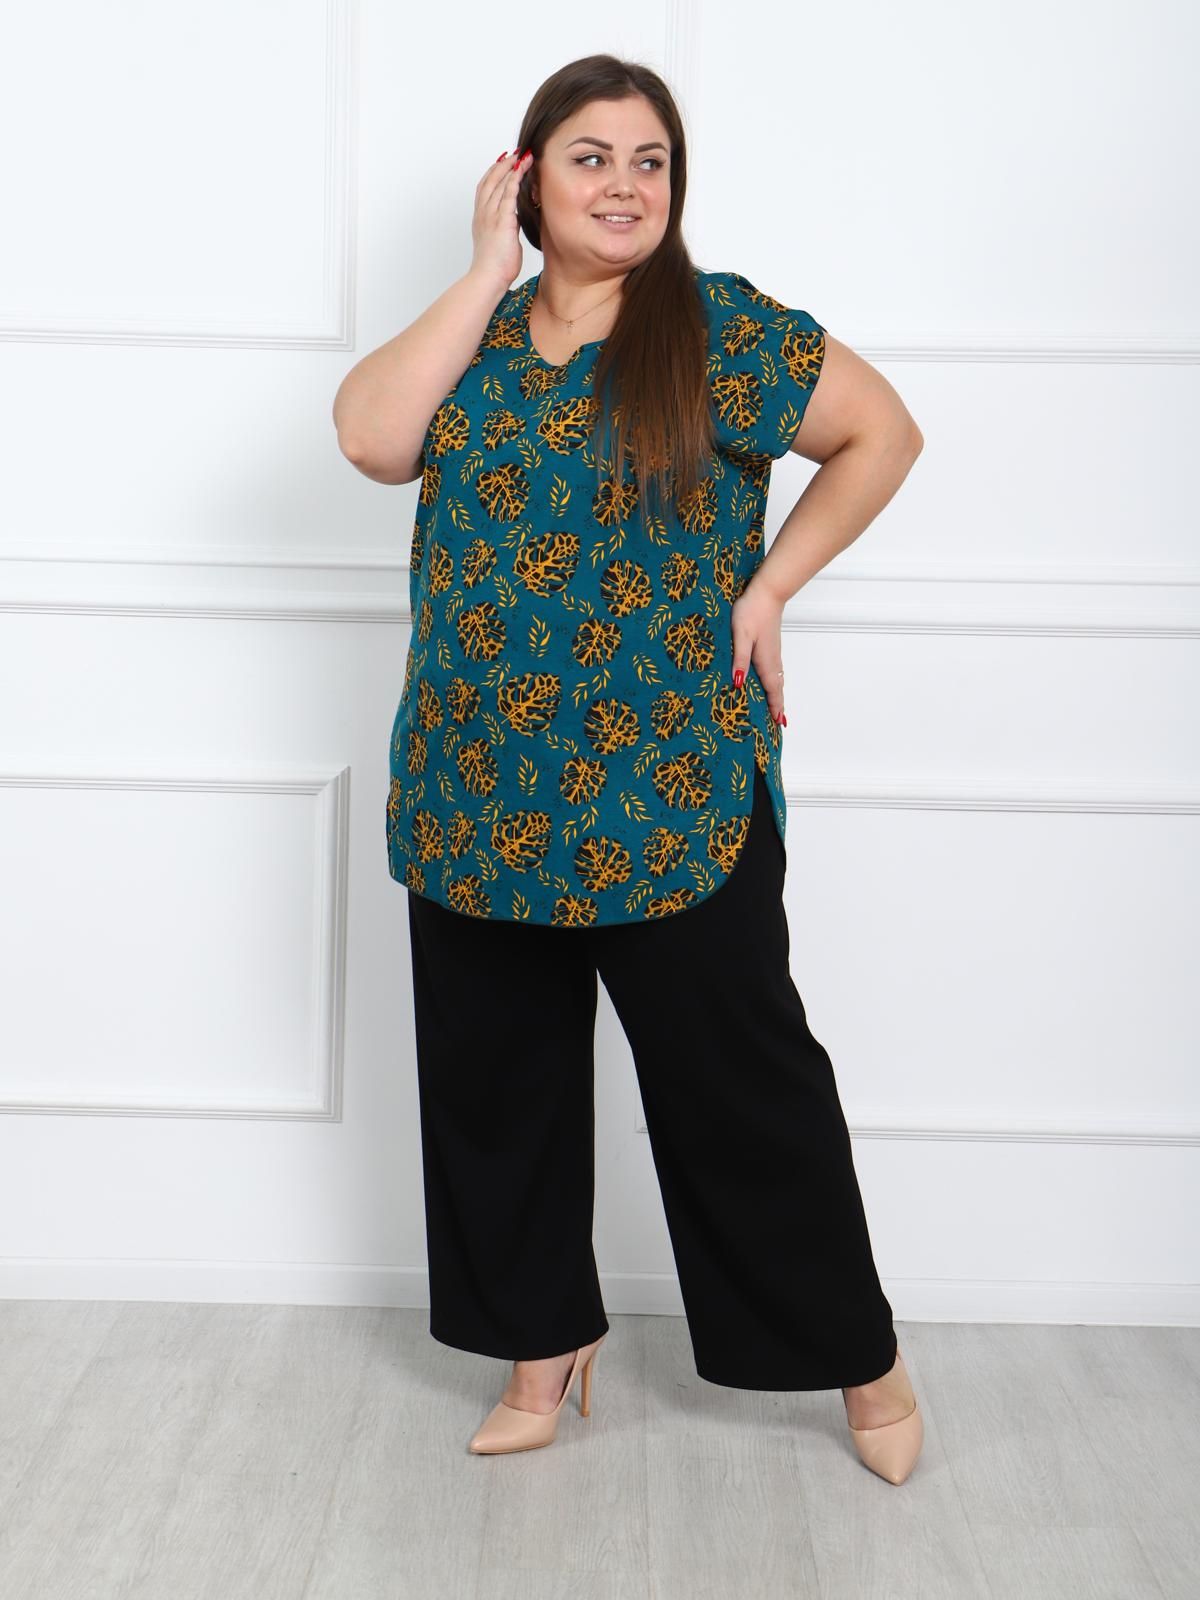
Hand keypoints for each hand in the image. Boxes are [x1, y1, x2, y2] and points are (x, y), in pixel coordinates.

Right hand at [470, 149, 532, 291]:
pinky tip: (523, 168)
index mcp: (481, 219)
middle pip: (491, 180)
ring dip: (511, 166)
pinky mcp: (502, 220)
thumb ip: (505, 229)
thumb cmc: (494, 268)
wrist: (487, 278)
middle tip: (515, 153)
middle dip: (503, 164)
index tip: (503, 163)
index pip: (485, 189)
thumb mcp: (499, 243)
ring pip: (499, 182)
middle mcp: (483, 213)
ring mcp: (491, 215)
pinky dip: (515, 178)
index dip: (493, 173)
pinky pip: (508, 192)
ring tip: (523, 155)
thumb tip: (513, 223)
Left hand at [730, 580, 786, 727]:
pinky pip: (775, 671)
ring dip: (777, 695)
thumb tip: (739, 684)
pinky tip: (771, 683)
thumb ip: (740, 659)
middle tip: (779, 724)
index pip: (771, 690)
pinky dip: (775, 683)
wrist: (767, 592)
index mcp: (765, 661)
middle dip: (777, 706)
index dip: (774, 707)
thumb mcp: (740, 635)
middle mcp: (772, 660)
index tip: (777, 724)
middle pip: (777, 688)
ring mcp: (773, 653)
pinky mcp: (771, 646)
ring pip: (777, 680)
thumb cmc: (751, 611)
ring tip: (776, 709)